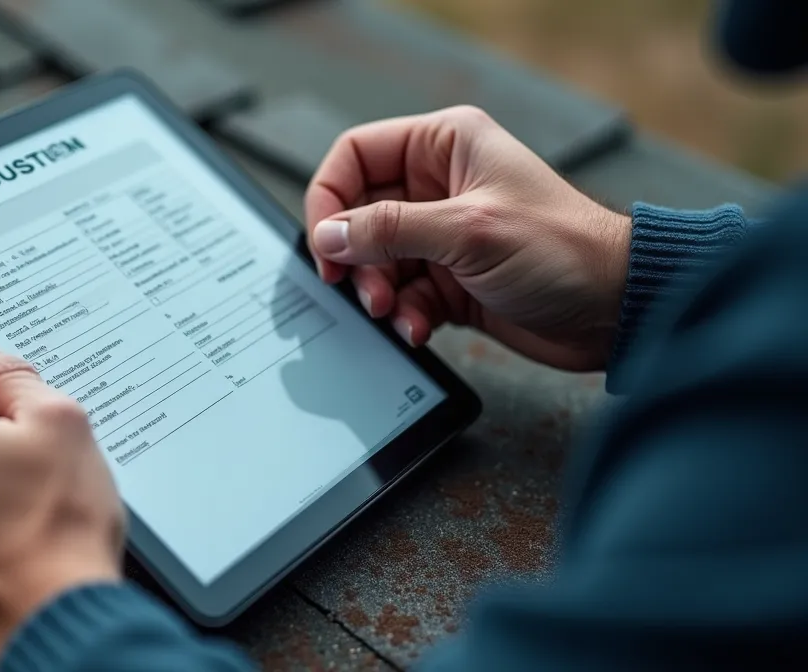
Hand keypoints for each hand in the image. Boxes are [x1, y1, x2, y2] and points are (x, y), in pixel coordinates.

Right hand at [305, 105, 630, 370]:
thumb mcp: (467, 231)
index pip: (356, 155)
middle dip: (356, 257)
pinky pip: (401, 296)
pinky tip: (419, 328)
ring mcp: (442, 236)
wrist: (615, 310)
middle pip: (359, 215)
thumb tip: (330, 236)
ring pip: (376, 261)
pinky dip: (403, 316)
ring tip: (393, 313)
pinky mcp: (449, 281)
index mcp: (444, 147)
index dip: (330, 198)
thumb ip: (390, 230)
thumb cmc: (564, 251)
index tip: (326, 243)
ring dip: (377, 292)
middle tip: (360, 289)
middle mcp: (438, 186)